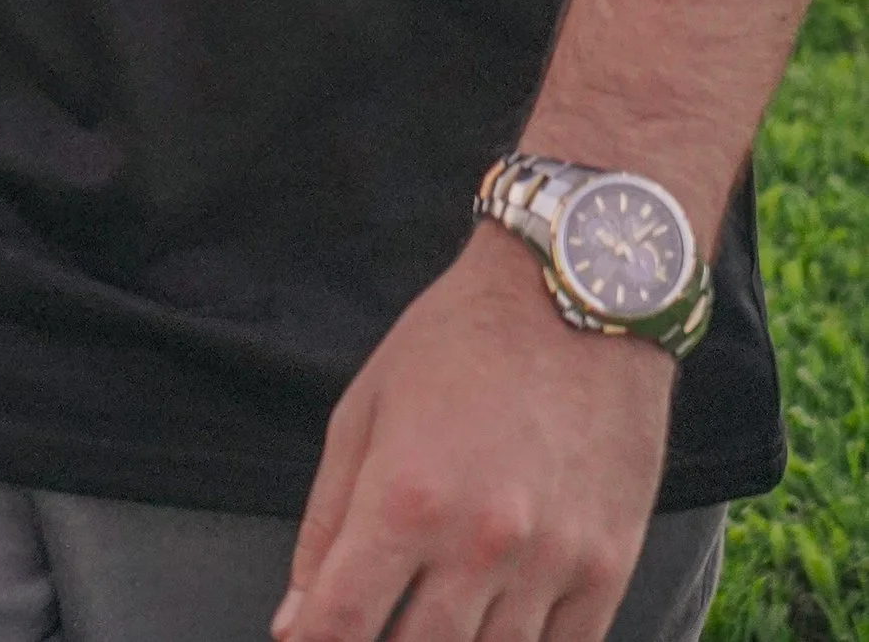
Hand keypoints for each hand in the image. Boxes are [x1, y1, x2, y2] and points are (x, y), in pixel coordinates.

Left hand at [276, 227, 672, 641]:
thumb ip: (325, 522)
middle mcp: (479, 542)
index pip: (342, 623)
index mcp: (405, 497)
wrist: (578, 295)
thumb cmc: (456, 343)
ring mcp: (551, 563)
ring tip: (432, 618)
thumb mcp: (365, 409)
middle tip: (372, 626)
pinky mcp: (608, 570)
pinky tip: (494, 629)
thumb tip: (295, 622)